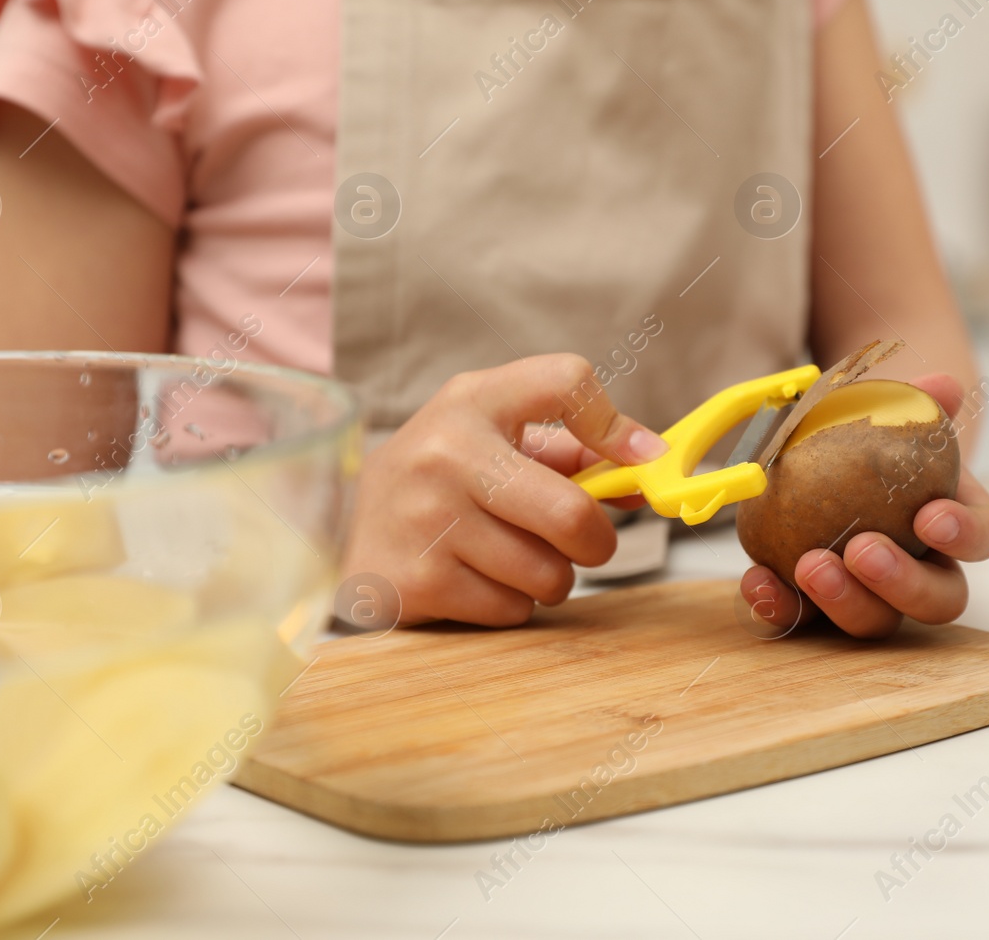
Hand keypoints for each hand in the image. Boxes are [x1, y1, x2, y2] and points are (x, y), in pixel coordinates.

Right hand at [339, 355, 666, 627]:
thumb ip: (572, 448)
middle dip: (596, 541)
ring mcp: (428, 520)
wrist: (339, 525)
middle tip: (584, 543)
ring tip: (512, 558)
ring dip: (549, 578)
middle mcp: (446, 453)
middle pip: (571, 512)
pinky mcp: (417, 581)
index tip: (637, 461)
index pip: (564, 380)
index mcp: (473, 400)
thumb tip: (650, 470)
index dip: (615, 425)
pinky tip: (475, 579)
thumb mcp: (492, 436)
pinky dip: (510, 604)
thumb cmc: (442, 476)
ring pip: (548, 574)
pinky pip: (512, 609)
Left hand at [737, 373, 988, 638]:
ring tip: (809, 565)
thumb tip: (943, 386)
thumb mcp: (887, 410)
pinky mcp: (819, 606)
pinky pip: (805, 619)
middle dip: (903, 583)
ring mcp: (872, 595)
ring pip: (876, 621)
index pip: (981, 537)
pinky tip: (758, 580)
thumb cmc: (868, 434)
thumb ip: (914, 399)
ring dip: (845, 601)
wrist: (821, 450)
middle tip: (862, 549)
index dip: (964, 535)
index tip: (930, 516)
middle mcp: (922, 569)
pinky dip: (781, 605)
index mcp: (952, 520)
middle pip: (938, 600)